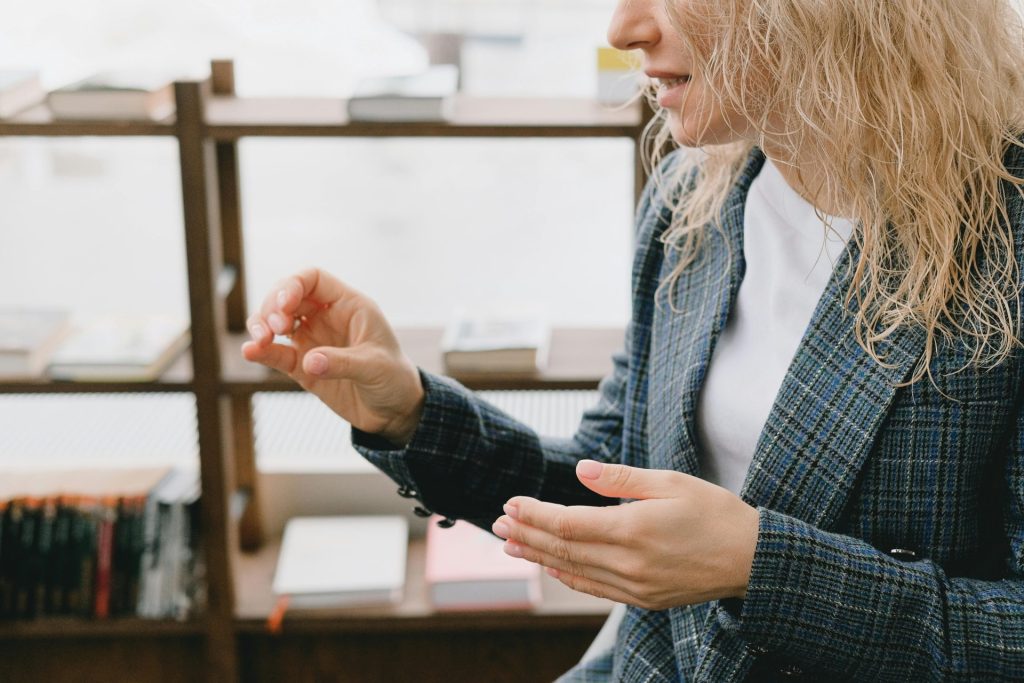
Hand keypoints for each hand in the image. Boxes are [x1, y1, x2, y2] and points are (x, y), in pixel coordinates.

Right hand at [241, 268, 423, 444]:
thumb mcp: (375, 367)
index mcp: (348, 305)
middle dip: (273, 306)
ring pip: (275, 322)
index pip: (313, 279)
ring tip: (261, 340)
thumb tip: (309, 362)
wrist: (393, 412)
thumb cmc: (394, 379)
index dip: (293, 285)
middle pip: (287, 296)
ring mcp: (312, 340)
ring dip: (262, 326)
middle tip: (274, 327)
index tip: (285, 306)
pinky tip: (250, 352)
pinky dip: (261, 351)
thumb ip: (343, 362)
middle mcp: (326, 317)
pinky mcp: (302, 366)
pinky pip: (276, 354)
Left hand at [491, 460, 758, 609]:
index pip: (566, 522)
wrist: (752, 559)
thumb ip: (619, 479)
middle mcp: (628, 563)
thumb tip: (579, 471)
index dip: (534, 514)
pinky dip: (568, 576)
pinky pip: (594, 589)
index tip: (510, 504)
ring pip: (573, 570)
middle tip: (496, 525)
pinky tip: (551, 566)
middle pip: (562, 548)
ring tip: (511, 546)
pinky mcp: (642, 599)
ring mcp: (634, 586)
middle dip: (526, 535)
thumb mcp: (670, 482)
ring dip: (539, 556)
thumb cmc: (714, 513)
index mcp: (633, 529)